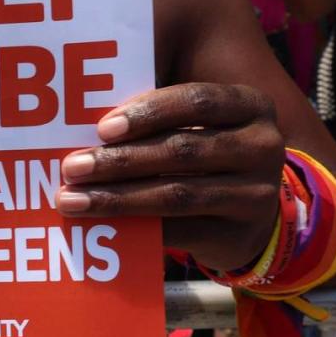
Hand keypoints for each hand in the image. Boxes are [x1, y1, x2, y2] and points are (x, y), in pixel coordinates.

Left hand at [57, 83, 283, 271]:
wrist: (254, 215)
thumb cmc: (208, 155)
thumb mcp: (199, 125)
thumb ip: (158, 115)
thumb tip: (84, 116)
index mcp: (250, 105)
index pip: (198, 101)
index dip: (149, 112)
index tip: (103, 128)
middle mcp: (262, 146)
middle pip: (182, 149)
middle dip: (120, 160)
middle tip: (73, 168)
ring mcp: (257, 194)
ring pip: (177, 194)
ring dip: (118, 198)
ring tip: (74, 200)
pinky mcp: (241, 235)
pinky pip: (180, 230)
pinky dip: (136, 227)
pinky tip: (101, 225)